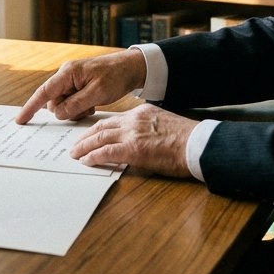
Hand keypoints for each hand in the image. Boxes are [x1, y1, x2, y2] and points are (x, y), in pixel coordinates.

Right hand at [15, 47, 147, 123]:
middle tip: (87, 107)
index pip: (44, 92)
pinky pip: (71, 103)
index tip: (20, 120)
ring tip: (92, 104)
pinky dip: (80, 107)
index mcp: (67, 73)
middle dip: (67, 110)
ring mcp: (71, 81)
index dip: (30, 107)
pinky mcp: (77, 86)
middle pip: (54, 102)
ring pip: (63, 105)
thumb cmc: (115, 76)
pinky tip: (93, 103)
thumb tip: (57, 113)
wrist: (131, 67)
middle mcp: (65, 76)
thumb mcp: (97, 93)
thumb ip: (75, 104)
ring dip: (75, 110)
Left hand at [70, 104, 195, 178]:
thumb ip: (147, 129)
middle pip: (101, 127)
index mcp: (141, 113)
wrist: (197, 144)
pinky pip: (106, 152)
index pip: (114, 120)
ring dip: (84, 146)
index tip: (91, 134)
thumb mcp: (163, 125)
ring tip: (75, 153)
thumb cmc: (186, 139)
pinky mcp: (132, 149)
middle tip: (76, 144)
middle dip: (86, 136)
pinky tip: (86, 161)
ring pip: (99, 138)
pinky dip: (93, 156)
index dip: (99, 128)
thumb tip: (139, 140)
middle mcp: (133, 120)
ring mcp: (132, 134)